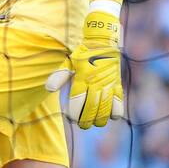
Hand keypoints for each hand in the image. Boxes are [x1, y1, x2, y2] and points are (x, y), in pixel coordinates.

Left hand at [47, 10, 124, 128]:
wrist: (103, 42)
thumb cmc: (83, 54)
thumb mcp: (69, 62)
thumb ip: (60, 76)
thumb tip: (49, 88)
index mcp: (81, 78)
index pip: (77, 101)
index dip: (74, 113)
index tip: (72, 118)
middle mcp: (95, 83)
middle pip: (91, 108)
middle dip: (86, 120)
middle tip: (83, 125)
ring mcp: (108, 84)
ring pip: (105, 108)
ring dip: (100, 118)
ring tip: (96, 123)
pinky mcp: (117, 84)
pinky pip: (119, 102)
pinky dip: (116, 111)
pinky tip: (112, 116)